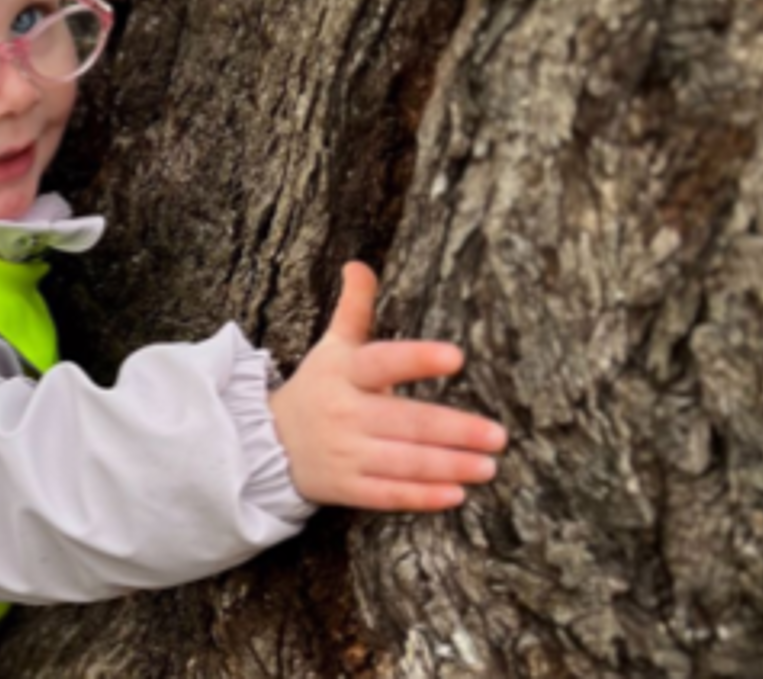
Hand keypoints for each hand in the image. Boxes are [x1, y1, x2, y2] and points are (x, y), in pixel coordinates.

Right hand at [268, 262, 506, 511]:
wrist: (264, 442)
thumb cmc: (317, 388)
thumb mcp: (331, 347)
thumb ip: (353, 309)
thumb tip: (359, 264)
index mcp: (344, 372)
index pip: (384, 361)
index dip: (418, 360)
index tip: (457, 357)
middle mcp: (343, 412)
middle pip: (405, 421)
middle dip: (454, 429)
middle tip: (498, 435)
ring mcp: (344, 453)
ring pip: (403, 461)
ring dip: (448, 465)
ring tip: (488, 466)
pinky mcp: (345, 487)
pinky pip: (387, 495)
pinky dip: (420, 497)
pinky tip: (455, 495)